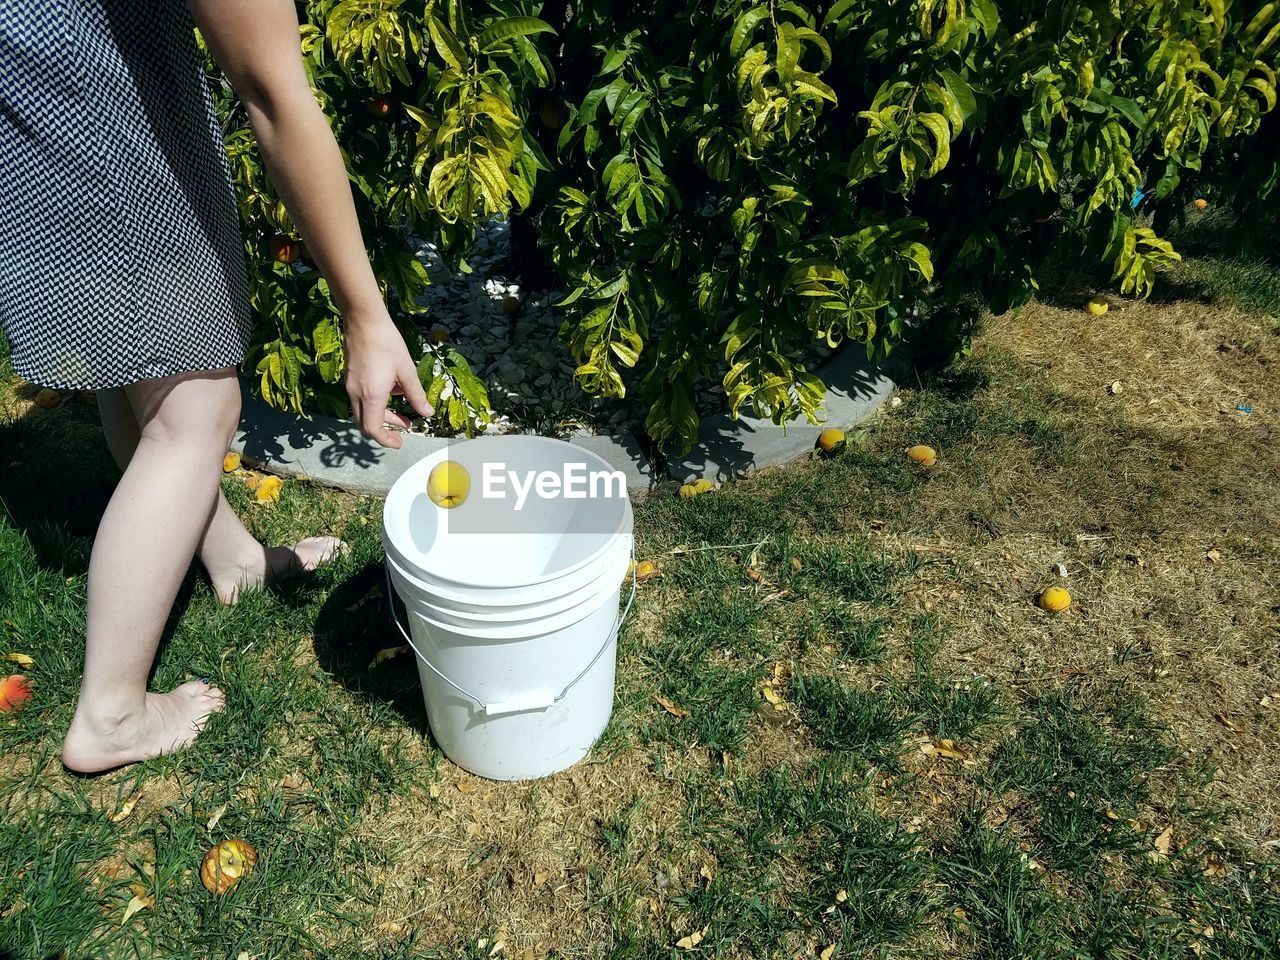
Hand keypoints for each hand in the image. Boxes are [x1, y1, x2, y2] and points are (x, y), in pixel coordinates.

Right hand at [343, 312, 433, 448]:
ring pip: (364, 411)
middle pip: (366, 424)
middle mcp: (357, 394)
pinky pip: (361, 399)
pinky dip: (376, 402)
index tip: (399, 443)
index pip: (373, 429)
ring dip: (382, 415)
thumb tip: (427, 414)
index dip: (385, 440)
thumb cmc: (387, 344)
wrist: (363, 321)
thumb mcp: (407, 371)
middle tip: (405, 429)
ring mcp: (350, 386)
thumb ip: (416, 395)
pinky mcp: (350, 378)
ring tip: (403, 412)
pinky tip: (392, 390)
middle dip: (386, 429)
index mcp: (372, 395)